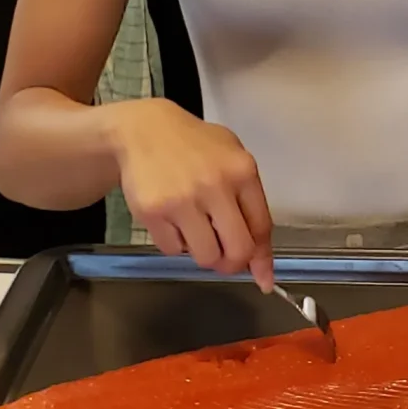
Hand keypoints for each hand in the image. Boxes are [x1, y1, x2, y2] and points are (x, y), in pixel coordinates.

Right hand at [109, 98, 276, 289]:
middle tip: (224, 257)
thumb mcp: (232, 159)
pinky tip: (172, 220)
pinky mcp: (153, 212)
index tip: (263, 278)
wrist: (144, 130)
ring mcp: (182, 200)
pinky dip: (175, 243)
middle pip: (238, 251)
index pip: (262, 228)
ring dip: (203, 253)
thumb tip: (261, 262)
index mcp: (242, 172)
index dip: (262, 258)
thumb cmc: (194, 147)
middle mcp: (215, 186)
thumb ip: (251, 205)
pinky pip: (172, 250)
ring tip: (195, 230)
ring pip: (206, 257)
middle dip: (233, 263)